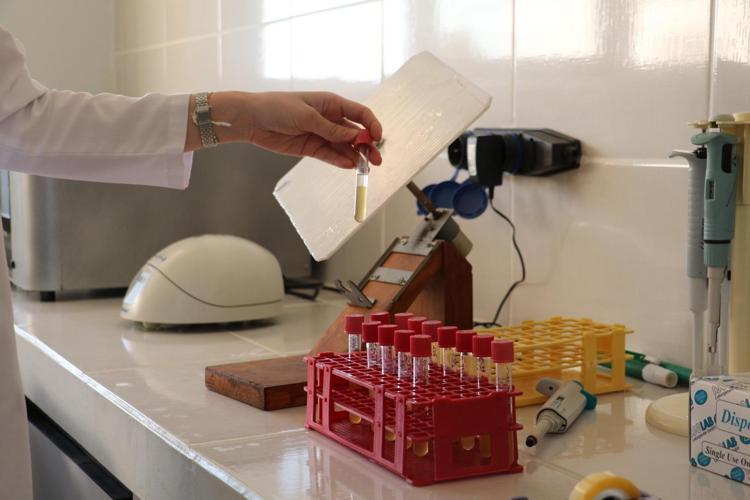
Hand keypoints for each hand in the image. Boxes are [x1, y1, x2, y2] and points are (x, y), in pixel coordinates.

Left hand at [195, 91, 382, 168]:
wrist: (252, 119)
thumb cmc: (277, 107)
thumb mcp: (307, 116)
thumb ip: (331, 129)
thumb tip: (354, 138)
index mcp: (332, 104)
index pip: (360, 114)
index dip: (372, 125)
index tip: (378, 138)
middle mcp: (330, 119)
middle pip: (355, 134)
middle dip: (367, 146)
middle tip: (375, 160)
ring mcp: (322, 134)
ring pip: (345, 147)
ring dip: (355, 156)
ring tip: (364, 167)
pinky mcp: (312, 148)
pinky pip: (330, 156)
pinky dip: (339, 161)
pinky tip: (348, 166)